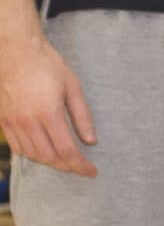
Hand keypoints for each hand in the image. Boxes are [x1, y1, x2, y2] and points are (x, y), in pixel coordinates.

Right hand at [0, 38, 95, 176]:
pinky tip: (43, 153)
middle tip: (81, 168)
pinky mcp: (3, 121)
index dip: (80, 165)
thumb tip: (91, 140)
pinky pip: (17, 147)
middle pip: (48, 157)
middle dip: (67, 167)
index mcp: (48, 113)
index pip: (66, 149)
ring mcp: (13, 122)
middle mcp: (28, 122)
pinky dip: (32, 155)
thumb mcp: (73, 87)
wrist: (16, 53)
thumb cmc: (48, 66)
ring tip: (66, 161)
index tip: (92, 171)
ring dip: (50, 162)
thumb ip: (82, 116)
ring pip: (32, 155)